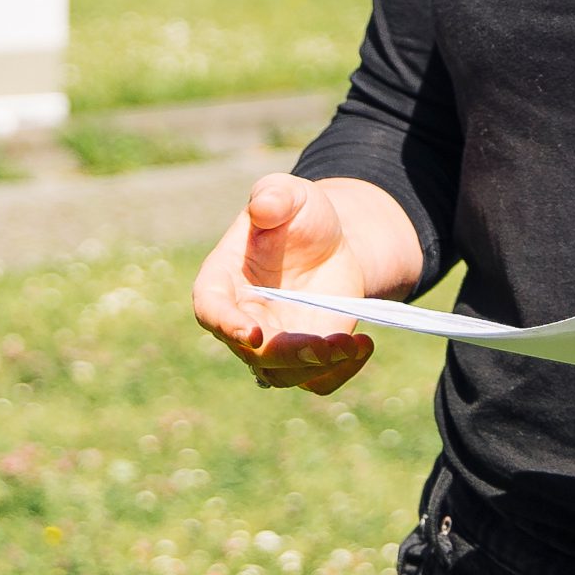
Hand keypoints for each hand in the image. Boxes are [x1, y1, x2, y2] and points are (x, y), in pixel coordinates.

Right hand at [191, 173, 421, 395]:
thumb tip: (263, 207)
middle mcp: (242, 319)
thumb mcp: (289, 193)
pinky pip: (317, 381)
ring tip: (352, 343)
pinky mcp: (305, 357)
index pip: (210, 309)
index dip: (226, 324)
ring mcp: (272, 344)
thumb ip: (274, 195)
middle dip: (287, 353)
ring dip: (316, 366)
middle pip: (252, 353)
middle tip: (323, 344)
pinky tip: (364, 345)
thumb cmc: (297, 215)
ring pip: (284, 374)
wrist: (328, 240)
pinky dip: (340, 373)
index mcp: (222, 280)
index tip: (253, 333)